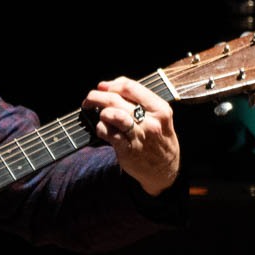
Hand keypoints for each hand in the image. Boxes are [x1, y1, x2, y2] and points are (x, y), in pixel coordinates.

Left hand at [83, 76, 180, 196]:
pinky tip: (103, 130)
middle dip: (97, 96)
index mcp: (160, 109)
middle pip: (116, 99)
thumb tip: (106, 85)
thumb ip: (138, 99)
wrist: (165, 170)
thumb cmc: (158, 138)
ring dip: (101, 113)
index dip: (112, 85)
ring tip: (100, 116)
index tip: (103, 87)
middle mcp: (150, 121)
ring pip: (112, 115)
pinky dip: (100, 128)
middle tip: (89, 100)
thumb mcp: (159, 116)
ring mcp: (139, 136)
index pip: (130, 87)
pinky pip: (107, 133)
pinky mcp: (127, 150)